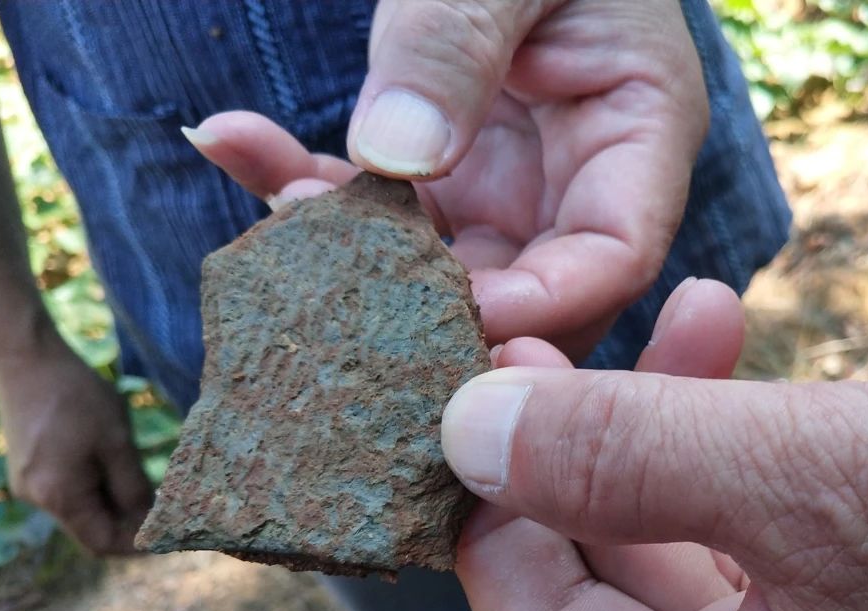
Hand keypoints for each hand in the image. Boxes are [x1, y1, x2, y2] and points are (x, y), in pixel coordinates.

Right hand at [0, 330, 151, 554]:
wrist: (28, 359)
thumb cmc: (76, 397)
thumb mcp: (118, 443)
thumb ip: (133, 488)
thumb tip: (150, 521)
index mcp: (60, 497)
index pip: (102, 543)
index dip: (136, 545)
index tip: (166, 534)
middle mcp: (38, 498)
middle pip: (90, 529)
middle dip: (127, 524)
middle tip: (162, 509)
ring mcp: (30, 484)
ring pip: (81, 510)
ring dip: (113, 504)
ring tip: (143, 482)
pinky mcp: (29, 469)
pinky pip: (68, 491)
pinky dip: (96, 488)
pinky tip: (116, 467)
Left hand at [185, 0, 707, 359]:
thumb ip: (455, 44)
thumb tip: (393, 159)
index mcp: (638, 129)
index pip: (614, 256)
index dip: (543, 304)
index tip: (450, 308)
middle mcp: (578, 179)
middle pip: (531, 296)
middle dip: (436, 307)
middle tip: (340, 287)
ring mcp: (508, 184)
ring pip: (442, 271)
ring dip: (357, 257)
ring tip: (281, 199)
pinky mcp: (441, 172)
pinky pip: (377, 208)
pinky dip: (302, 184)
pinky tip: (229, 141)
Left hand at [444, 319, 867, 610]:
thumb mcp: (828, 478)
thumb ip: (630, 457)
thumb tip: (464, 434)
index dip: (496, 503)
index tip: (489, 381)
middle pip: (598, 594)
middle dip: (583, 454)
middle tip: (574, 338)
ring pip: (674, 562)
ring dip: (661, 440)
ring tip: (681, 319)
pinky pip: (751, 557)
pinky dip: (732, 466)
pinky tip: (737, 363)